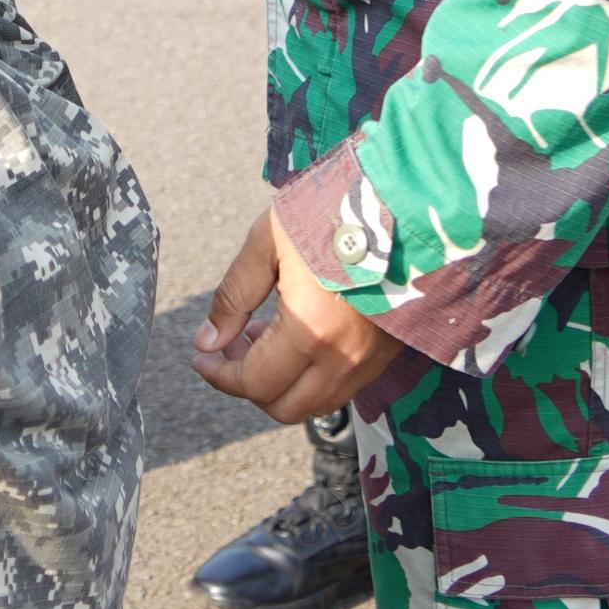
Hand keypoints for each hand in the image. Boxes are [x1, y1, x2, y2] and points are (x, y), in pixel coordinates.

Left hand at [192, 210, 404, 421]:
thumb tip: (207, 341)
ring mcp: (371, 360)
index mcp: (311, 331)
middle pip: (285, 407)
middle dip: (248, 385)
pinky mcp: (387, 352)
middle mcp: (344, 358)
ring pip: (316, 403)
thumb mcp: (268, 241)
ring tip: (263, 335)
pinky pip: (342, 386)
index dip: (220, 376)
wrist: (406, 200)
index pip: (254, 383)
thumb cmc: (334, 210)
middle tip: (230, 346)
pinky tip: (299, 335)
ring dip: (281, 383)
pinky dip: (312, 376)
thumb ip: (234, 295)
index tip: (201, 359)